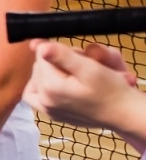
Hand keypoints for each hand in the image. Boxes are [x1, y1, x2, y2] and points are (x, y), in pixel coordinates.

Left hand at [23, 40, 141, 130]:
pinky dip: (43, 86)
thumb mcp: (90, 68)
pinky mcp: (52, 115)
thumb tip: (37, 45)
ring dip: (50, 72)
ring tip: (72, 73)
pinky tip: (55, 83)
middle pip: (39, 67)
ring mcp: (47, 109)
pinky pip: (36, 96)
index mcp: (50, 87)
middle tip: (81, 64)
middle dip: (57, 61)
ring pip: (37, 79)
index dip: (60, 50)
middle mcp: (43, 100)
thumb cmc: (111, 90)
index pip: (41, 55)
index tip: (79, 55)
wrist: (123, 113)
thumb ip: (62, 56)